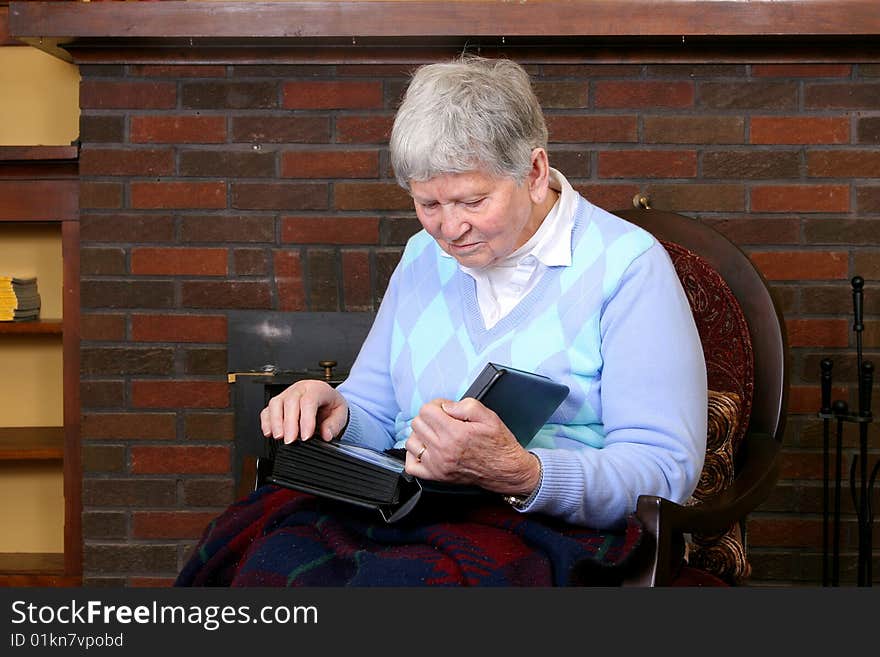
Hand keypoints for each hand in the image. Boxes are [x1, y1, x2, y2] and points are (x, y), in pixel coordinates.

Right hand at [260, 379, 348, 443]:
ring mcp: (287, 394)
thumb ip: (334, 425)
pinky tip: (269, 433)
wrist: (326, 401)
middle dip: (289, 423)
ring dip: (275, 422)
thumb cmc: (331, 405)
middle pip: (290, 402)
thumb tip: (326, 435)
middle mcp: (300, 389)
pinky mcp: (278, 403)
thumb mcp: (340, 414)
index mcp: (317, 388)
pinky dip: (266, 422)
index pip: (309, 401)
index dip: (306, 420)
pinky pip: (267, 410)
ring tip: (279, 437)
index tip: (306, 436)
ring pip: (276, 403)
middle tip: (291, 440)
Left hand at [404, 398, 540, 496]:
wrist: (505, 470)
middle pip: (417, 423)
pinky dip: (414, 455)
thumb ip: (466, 405)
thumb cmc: (498, 445)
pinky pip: (411, 465)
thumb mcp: (489, 416)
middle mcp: (443, 450)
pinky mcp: (436, 476)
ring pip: (411, 442)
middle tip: (443, 420)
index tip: (446, 409)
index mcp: (455, 433)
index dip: (437, 405)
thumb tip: (446, 406)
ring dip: (421, 435)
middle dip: (429, 417)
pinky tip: (426, 449)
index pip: (426, 410)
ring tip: (436, 434)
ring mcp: (437, 465)